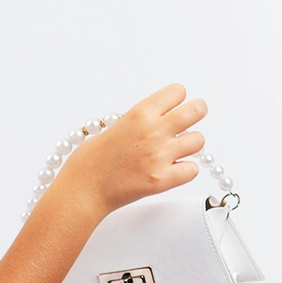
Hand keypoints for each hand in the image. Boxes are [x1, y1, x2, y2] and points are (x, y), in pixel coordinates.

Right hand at [61, 85, 206, 220]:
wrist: (82, 190)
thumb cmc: (90, 161)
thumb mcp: (114, 127)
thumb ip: (140, 122)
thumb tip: (157, 121)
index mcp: (139, 114)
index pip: (177, 92)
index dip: (177, 98)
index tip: (173, 105)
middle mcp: (154, 132)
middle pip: (196, 110)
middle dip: (195, 113)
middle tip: (190, 119)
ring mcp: (160, 157)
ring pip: (198, 141)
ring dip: (189, 144)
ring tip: (175, 150)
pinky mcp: (162, 180)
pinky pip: (193, 169)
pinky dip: (185, 170)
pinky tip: (172, 170)